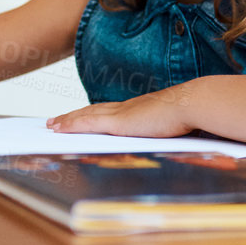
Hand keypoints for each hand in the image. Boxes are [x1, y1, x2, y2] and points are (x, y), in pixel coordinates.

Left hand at [46, 85, 197, 137]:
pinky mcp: (118, 123)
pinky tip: (58, 128)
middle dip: (75, 116)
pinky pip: (87, 124)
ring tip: (52, 124)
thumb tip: (178, 140)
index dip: (95, 113)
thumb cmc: (193, 116)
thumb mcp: (178, 127)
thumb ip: (171, 132)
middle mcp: (127, 108)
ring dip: (67, 120)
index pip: (111, 111)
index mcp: (141, 109)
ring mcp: (121, 114)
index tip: (84, 115)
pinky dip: (70, 125)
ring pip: (85, 116)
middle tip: (56, 120)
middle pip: (93, 111)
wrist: (194, 104)